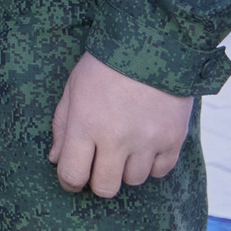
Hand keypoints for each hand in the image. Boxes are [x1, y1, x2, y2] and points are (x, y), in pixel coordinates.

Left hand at [49, 52, 192, 198]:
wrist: (154, 42)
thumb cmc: (105, 64)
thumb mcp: (73, 88)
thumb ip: (62, 125)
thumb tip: (56, 159)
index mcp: (85, 124)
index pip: (72, 174)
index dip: (69, 182)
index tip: (72, 178)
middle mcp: (116, 139)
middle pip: (105, 187)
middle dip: (98, 181)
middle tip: (99, 165)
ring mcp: (147, 141)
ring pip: (134, 181)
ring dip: (126, 169)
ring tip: (125, 146)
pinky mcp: (174, 139)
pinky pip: (161, 171)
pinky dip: (152, 164)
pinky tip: (146, 145)